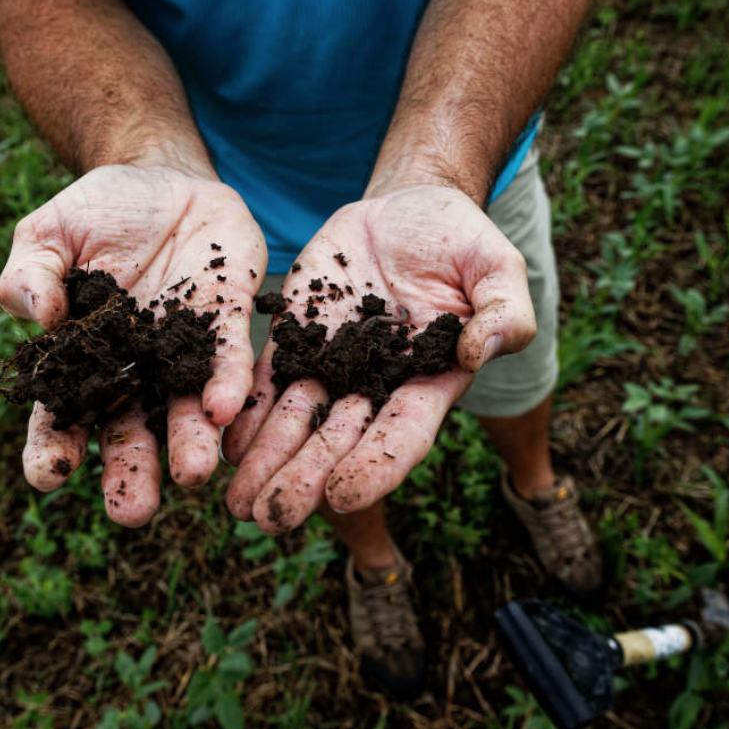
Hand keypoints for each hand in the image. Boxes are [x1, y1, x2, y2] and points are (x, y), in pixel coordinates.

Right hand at [0, 164, 266, 525]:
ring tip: (193, 475)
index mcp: (81, 360)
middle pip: (129, 432)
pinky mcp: (227, 322)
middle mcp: (134, 370)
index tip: (48, 474)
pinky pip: (230, 360)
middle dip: (131, 473)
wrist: (161, 178)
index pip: (59, 415)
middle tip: (131, 512)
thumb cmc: (95, 214)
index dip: (52, 447)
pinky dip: (228, 385)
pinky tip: (228, 411)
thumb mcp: (48, 234)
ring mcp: (182, 352)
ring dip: (190, 444)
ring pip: (187, 410)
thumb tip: (41, 318)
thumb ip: (31, 275)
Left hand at [222, 185, 535, 532]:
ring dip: (267, 463)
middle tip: (270, 520)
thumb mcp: (498, 267)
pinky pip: (268, 380)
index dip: (374, 465)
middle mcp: (377, 385)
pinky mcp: (297, 336)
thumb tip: (476, 352)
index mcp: (430, 381)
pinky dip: (248, 414)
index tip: (342, 496)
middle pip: (339, 441)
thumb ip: (504, 312)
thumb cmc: (464, 242)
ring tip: (236, 505)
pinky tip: (224, 445)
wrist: (411, 208)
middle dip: (305, 481)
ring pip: (296, 421)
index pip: (402, 433)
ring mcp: (333, 364)